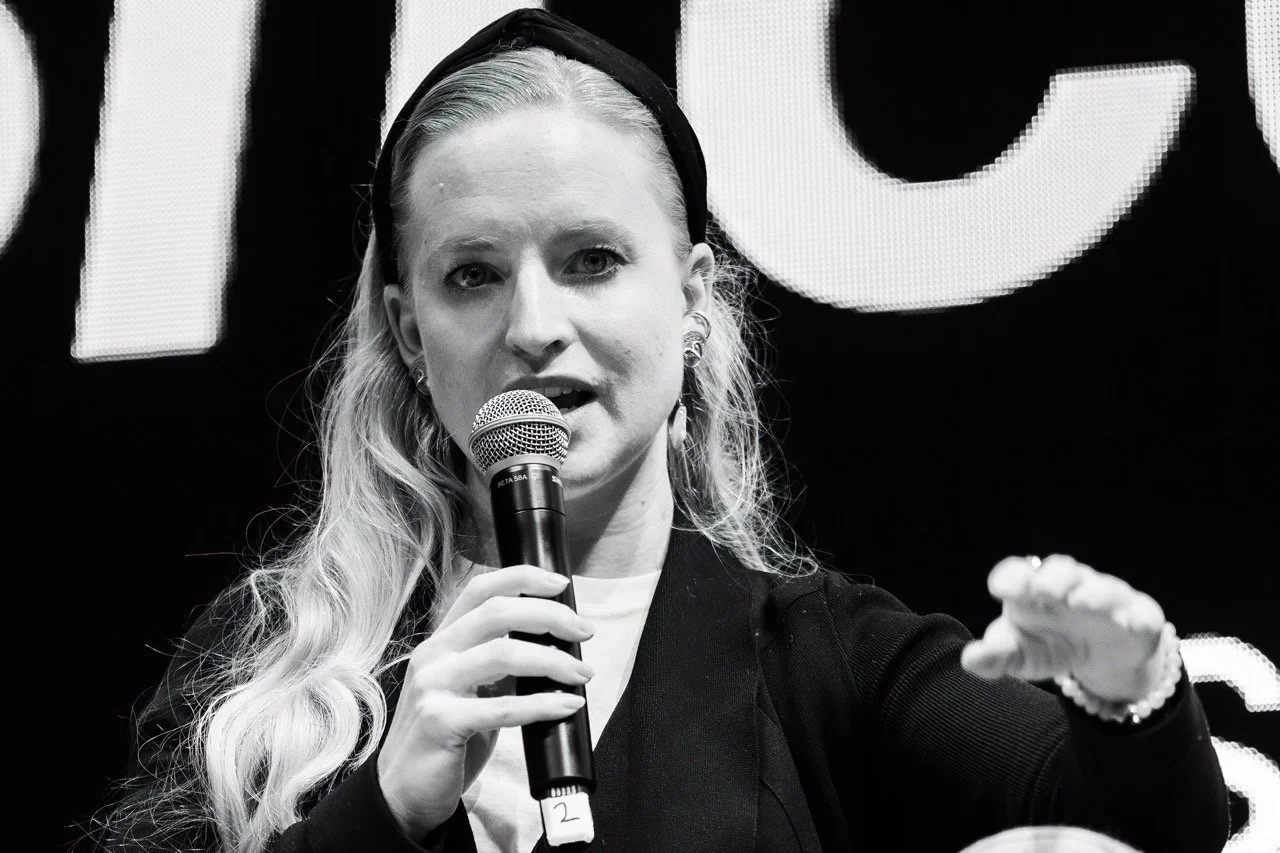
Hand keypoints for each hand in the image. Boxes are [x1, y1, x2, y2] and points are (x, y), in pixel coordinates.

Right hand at [376, 563, 594, 838]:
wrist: (402, 794)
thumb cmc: (444, 739)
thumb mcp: (469, 690)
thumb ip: (498, 664)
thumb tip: (555, 645)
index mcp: (441, 640)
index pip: (480, 589)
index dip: (523, 579)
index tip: (562, 584)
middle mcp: (433, 655)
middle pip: (497, 613)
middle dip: (550, 616)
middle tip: (584, 631)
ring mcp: (432, 686)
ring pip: (503, 654)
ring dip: (554, 661)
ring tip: (583, 674)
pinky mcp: (440, 722)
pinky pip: (502, 707)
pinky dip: (543, 704)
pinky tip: (567, 705)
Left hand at [960, 554, 1166, 702]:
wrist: (1100, 659)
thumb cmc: (1050, 644)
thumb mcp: (1021, 655)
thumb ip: (996, 657)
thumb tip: (969, 660)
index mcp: (1032, 590)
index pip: (1017, 573)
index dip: (1010, 577)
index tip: (1001, 590)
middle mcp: (1070, 586)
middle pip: (1062, 570)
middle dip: (1053, 578)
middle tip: (1044, 591)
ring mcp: (1106, 598)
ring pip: (1102, 587)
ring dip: (1093, 592)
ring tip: (1080, 602)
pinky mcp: (1139, 616)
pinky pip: (1143, 611)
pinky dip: (1138, 616)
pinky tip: (1131, 623)